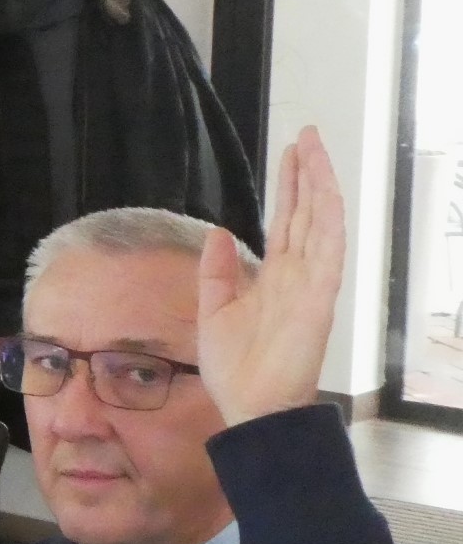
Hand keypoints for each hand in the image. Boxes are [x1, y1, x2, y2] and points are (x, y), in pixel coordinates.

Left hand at [198, 126, 345, 426]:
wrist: (249, 407)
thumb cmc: (236, 368)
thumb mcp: (214, 311)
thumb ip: (217, 272)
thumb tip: (220, 233)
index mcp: (274, 276)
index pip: (285, 220)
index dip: (288, 186)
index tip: (289, 153)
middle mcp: (297, 274)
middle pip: (306, 213)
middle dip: (307, 174)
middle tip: (306, 136)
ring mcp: (311, 284)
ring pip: (322, 224)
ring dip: (320, 187)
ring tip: (315, 150)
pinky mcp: (319, 298)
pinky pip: (329, 253)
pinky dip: (329, 223)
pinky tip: (328, 195)